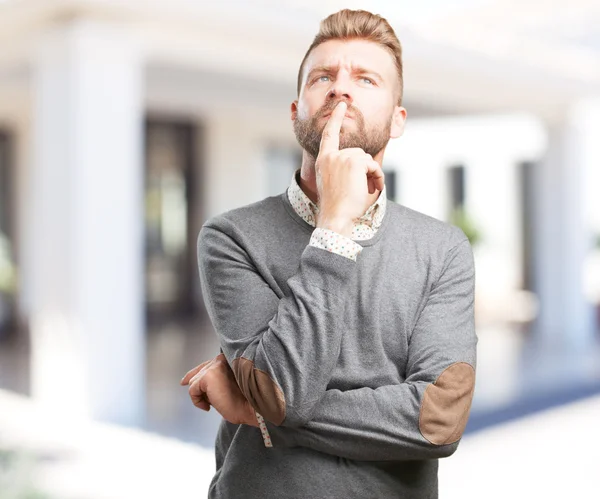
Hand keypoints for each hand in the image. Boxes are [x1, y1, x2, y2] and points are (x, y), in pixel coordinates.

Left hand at [180, 354, 258, 426]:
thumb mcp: (225, 387)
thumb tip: (191, 383)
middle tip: (208, 403)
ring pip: (193, 383)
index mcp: (226, 359)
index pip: (204, 365)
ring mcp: (213, 366)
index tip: (183, 381)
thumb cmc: (243, 402)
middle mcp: (219, 359)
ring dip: (201, 397)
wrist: (251, 407)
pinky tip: (209, 406)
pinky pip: (192, 391)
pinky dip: (198, 402)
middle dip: (198, 389)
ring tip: (215, 404)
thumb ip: (212, 381)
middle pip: (196, 374)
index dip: (193, 373)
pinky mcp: (208, 375)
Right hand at [315, 100, 384, 236]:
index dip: (335, 118)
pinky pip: (373, 166)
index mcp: (324, 160)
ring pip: (366, 160)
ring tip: (368, 190)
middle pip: (357, 153)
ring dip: (372, 175)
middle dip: (365, 169)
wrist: (336, 217)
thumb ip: (346, 169)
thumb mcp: (337, 183)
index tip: (341, 105)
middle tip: (366, 187)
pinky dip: (377, 177)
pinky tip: (372, 189)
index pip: (329, 135)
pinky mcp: (355, 162)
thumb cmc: (338, 206)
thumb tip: (367, 162)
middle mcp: (331, 156)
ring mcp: (342, 158)